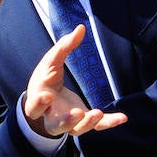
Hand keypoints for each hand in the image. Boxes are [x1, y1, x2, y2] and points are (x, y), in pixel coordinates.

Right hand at [23, 24, 128, 139]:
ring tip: (97, 113)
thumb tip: (81, 27)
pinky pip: (97, 126)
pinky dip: (109, 123)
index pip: (33, 108)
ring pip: (76, 129)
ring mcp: (69, 122)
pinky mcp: (85, 121)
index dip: (38, 104)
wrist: (47, 100)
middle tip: (76, 113)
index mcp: (38, 102)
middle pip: (56, 126)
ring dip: (87, 123)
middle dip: (66, 121)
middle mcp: (52, 117)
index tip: (46, 96)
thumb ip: (63, 47)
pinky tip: (122, 118)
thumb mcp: (50, 63)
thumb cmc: (46, 80)